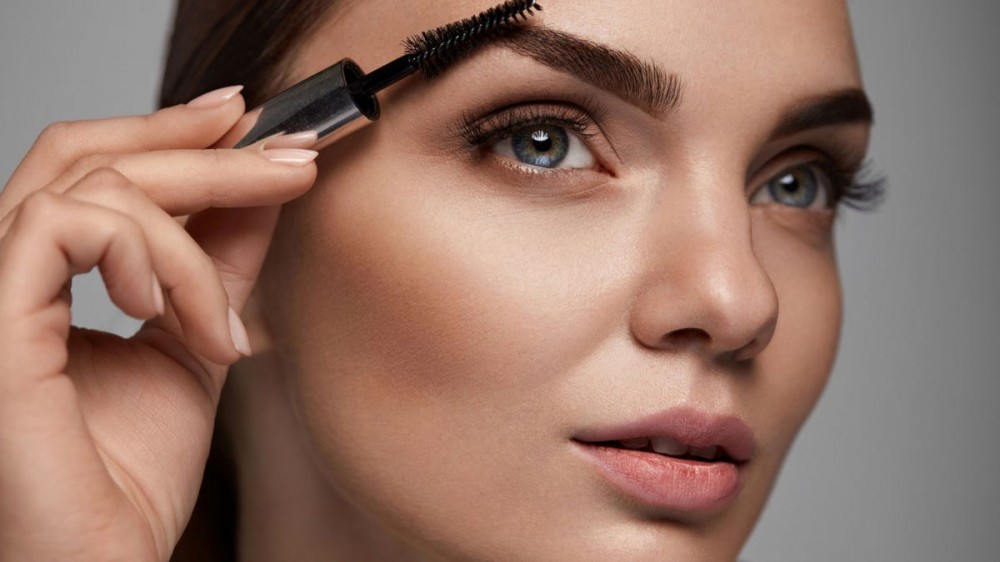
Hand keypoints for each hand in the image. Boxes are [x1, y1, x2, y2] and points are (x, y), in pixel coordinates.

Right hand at [0, 86, 317, 560]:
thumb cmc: (129, 482)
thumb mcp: (193, 345)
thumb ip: (218, 266)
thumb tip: (262, 191)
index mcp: (37, 279)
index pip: (92, 169)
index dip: (171, 130)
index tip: (252, 122)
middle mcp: (0, 273)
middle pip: (92, 156)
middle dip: (209, 152)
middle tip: (292, 161)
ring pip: (93, 183)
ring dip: (194, 235)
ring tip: (220, 324)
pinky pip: (67, 225)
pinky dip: (149, 256)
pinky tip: (177, 316)